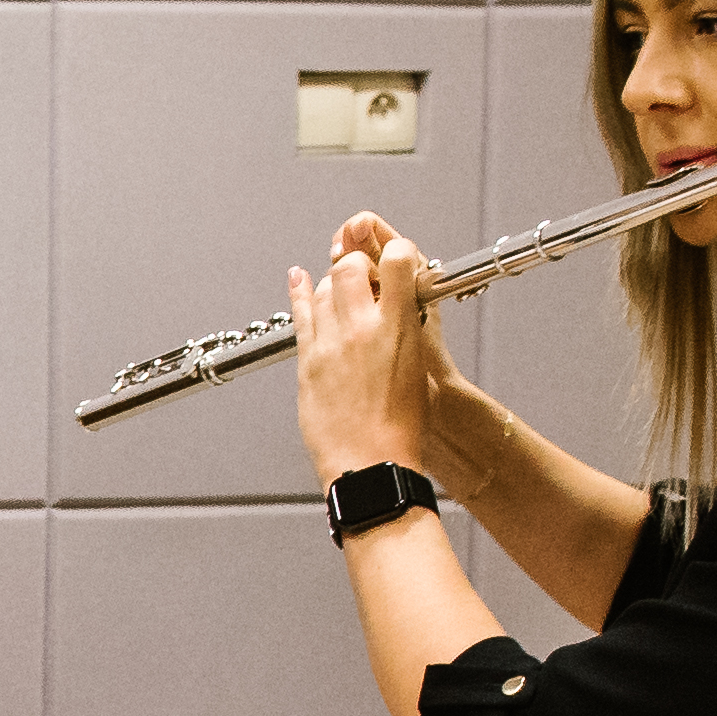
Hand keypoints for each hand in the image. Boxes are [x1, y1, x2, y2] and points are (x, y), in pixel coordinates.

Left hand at [291, 211, 451, 488]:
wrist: (371, 463)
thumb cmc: (402, 427)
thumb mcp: (418, 367)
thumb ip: (405, 331)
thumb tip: (398, 312)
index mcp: (400, 327)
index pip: (399, 260)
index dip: (397, 252)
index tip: (395, 258)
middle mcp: (363, 328)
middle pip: (350, 267)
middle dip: (356, 266)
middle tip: (362, 278)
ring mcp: (331, 343)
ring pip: (323, 289)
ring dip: (331, 285)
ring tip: (340, 294)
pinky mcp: (308, 361)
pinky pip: (301, 315)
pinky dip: (299, 292)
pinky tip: (297, 277)